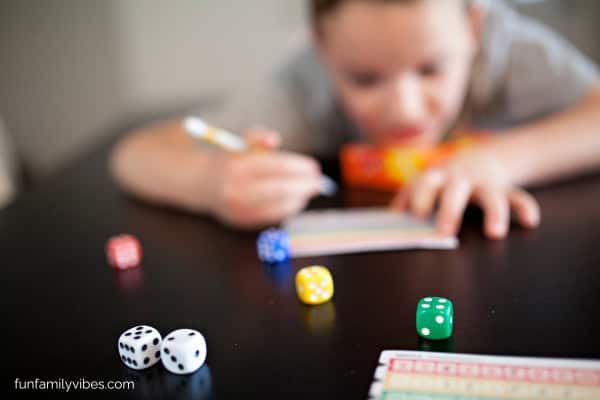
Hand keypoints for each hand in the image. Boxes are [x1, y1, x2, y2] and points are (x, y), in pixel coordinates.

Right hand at [207, 128, 323, 228]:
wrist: (198, 184)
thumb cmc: (228, 161)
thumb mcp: (239, 144)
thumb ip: (257, 137)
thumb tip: (274, 140)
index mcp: (236, 165)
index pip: (277, 166)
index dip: (300, 167)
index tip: (314, 167)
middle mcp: (235, 188)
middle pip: (280, 189)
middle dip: (304, 185)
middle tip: (319, 182)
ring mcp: (237, 208)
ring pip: (277, 206)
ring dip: (299, 199)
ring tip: (308, 191)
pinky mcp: (240, 221)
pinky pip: (270, 217)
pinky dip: (287, 210)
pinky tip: (295, 202)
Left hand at [390, 148, 540, 238]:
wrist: (481, 158)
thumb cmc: (444, 179)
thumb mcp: (424, 182)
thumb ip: (406, 197)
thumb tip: (388, 218)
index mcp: (437, 177)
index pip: (426, 183)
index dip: (421, 197)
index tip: (417, 215)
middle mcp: (461, 179)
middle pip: (455, 191)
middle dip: (450, 210)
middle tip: (443, 232)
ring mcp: (484, 184)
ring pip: (491, 196)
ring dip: (494, 213)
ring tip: (494, 233)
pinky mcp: (505, 190)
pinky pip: (518, 197)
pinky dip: (525, 208)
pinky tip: (530, 221)